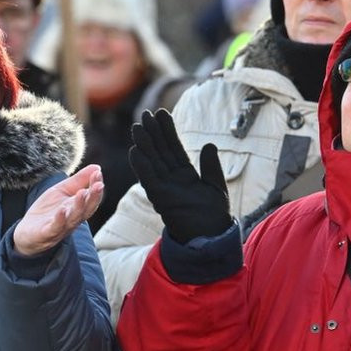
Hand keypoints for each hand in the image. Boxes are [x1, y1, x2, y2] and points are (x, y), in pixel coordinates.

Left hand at [13, 164, 103, 256]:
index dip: (96, 186)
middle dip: (94, 197)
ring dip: (79, 206)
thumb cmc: (47, 211)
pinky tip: (62, 210)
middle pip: (87, 209)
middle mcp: (73, 219)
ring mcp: (61, 227)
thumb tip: (97, 167)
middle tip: (99, 185)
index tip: (98, 173)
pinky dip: (60, 220)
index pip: (91, 197)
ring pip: (74, 218)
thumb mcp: (62, 191)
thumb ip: (79, 180)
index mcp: (78, 208)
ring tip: (82, 193)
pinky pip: (55, 227)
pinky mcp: (47, 233)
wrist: (27, 232)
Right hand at [128, 109, 230, 243]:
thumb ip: (211, 166)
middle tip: (145, 114)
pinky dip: (142, 166)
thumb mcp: (216, 186)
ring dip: (145, 145)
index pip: (174, 148)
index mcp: (185, 175)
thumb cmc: (214, 215)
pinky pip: (149, 179)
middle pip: (161, 151)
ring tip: (138, 126)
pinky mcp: (161, 198)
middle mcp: (172, 179)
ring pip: (153, 162)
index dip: (168, 131)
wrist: (212, 237)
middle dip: (153, 133)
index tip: (162, 113)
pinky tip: (135, 150)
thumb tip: (209, 145)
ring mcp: (165, 188)